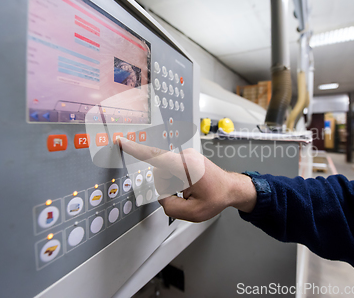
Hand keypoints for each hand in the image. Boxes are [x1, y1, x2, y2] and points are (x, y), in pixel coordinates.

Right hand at [119, 138, 256, 221]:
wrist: (231, 188)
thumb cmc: (217, 197)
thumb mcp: (193, 212)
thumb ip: (170, 207)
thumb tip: (160, 197)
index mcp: (186, 167)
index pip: (156, 157)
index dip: (137, 150)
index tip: (123, 141)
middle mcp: (185, 156)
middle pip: (160, 173)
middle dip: (167, 188)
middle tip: (186, 195)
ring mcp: (186, 155)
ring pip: (165, 173)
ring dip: (173, 185)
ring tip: (191, 190)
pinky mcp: (186, 157)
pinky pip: (171, 171)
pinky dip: (176, 181)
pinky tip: (190, 186)